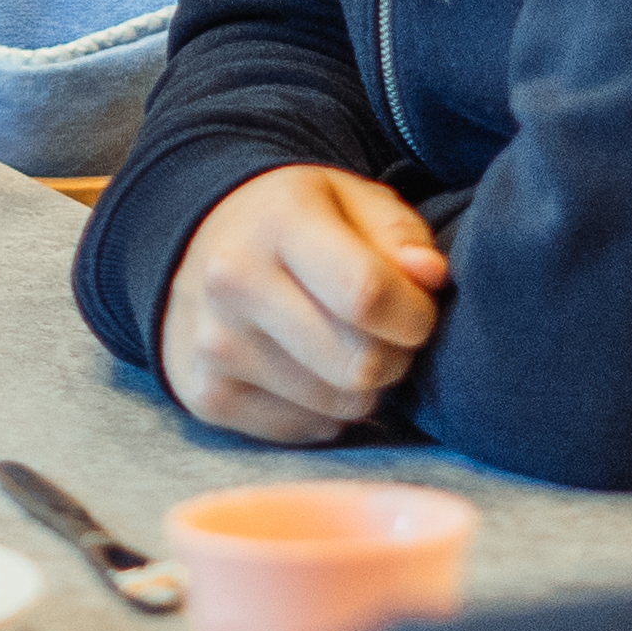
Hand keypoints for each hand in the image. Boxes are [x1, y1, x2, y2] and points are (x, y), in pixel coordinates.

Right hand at [160, 165, 450, 442]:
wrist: (201, 245)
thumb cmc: (295, 222)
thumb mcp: (352, 200)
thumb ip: (399, 234)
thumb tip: (430, 276)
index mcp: (277, 223)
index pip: (367, 295)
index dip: (415, 316)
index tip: (418, 311)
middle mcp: (232, 283)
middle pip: (358, 364)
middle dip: (394, 357)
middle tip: (384, 334)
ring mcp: (213, 346)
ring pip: (338, 405)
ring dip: (361, 387)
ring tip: (345, 347)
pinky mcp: (205, 395)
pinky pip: (305, 430)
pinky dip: (324, 411)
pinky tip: (309, 371)